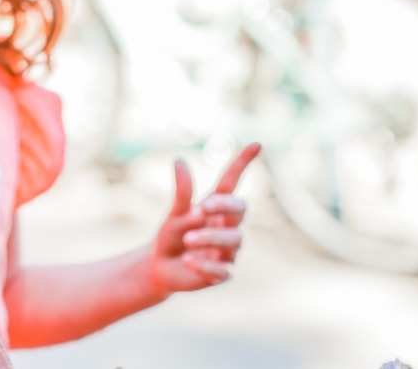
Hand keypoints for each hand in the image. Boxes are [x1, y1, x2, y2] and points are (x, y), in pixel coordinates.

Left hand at [149, 142, 260, 295]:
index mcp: (216, 208)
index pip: (232, 182)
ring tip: (187, 240)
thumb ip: (182, 191)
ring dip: (210, 238)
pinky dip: (205, 264)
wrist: (161, 267)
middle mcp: (227, 226)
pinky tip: (188, 261)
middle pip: (239, 210)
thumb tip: (180, 160)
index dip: (243, 163)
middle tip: (202, 208)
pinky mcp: (223, 273)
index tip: (257, 144)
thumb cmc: (172, 235)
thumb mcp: (175, 213)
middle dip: (224, 206)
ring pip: (234, 239)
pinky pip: (223, 269)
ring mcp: (228, 250)